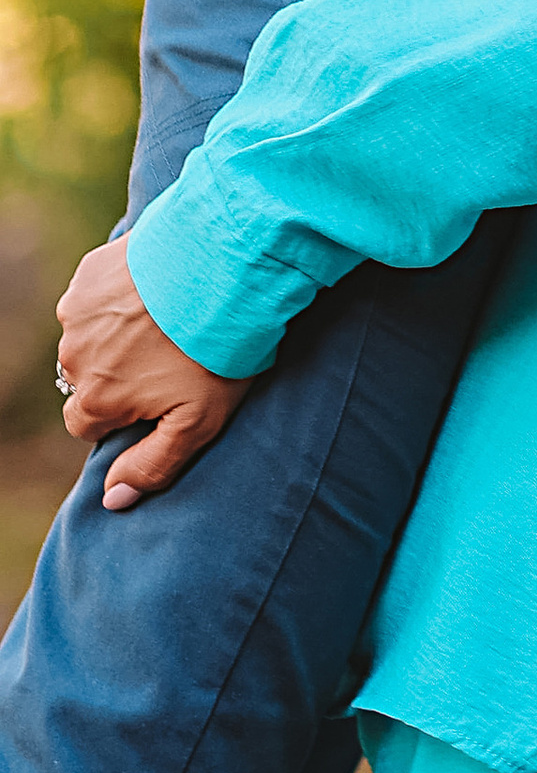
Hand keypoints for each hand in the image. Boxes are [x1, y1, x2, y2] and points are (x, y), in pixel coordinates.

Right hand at [55, 239, 252, 508]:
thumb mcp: (197, 422)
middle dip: (116, 374)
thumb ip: (152, 465)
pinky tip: (157, 290)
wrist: (226, 272)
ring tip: (166, 322)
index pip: (87, 425)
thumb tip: (112, 500)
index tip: (156, 396)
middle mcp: (74, 359)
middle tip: (167, 357)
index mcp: (96, 400)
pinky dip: (119, 296)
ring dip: (116, 334)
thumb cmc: (216, 350)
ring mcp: (78, 314)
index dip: (121, 414)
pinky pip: (95, 296)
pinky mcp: (90, 275)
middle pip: (86, 380)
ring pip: (89, 337)